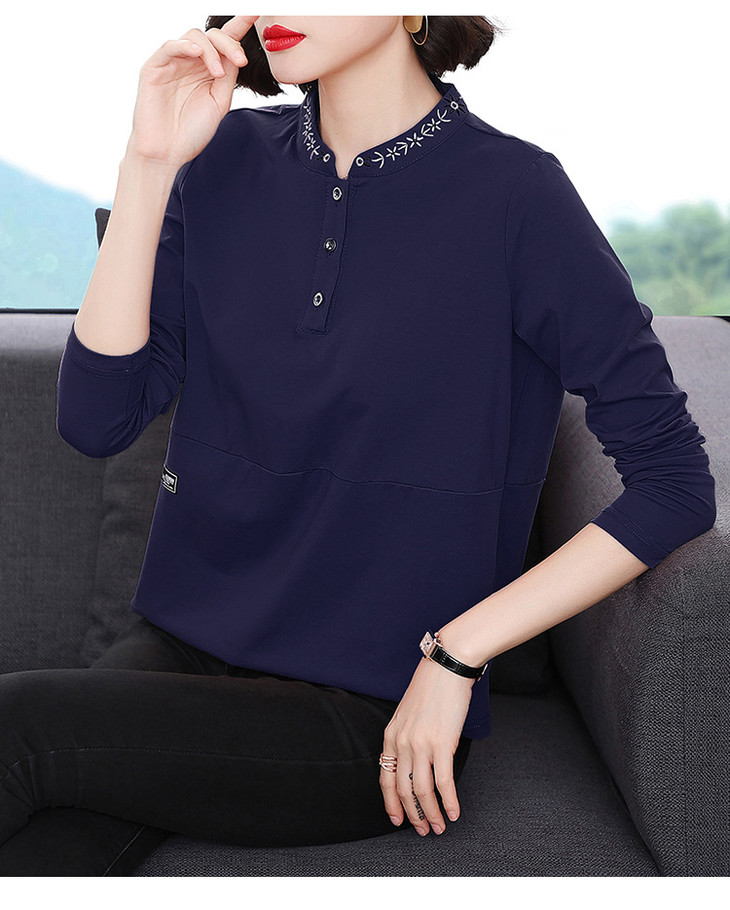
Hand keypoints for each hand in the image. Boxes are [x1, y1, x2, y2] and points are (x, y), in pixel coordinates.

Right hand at [127, 15, 259, 168]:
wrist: (167, 153)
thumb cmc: (191, 132)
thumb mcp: (219, 102)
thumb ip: (228, 77)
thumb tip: (236, 54)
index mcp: (207, 70)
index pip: (225, 42)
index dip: (240, 25)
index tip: (256, 13)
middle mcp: (190, 63)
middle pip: (213, 35)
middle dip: (230, 44)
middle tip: (240, 62)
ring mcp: (172, 63)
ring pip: (195, 37)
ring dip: (212, 51)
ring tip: (217, 75)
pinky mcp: (154, 68)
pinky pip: (171, 46)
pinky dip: (186, 46)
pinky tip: (199, 54)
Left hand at [379, 655, 474, 835]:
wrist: (447, 668)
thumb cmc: (431, 687)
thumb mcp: (408, 713)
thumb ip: (406, 737)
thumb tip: (414, 760)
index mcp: (391, 735)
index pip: (385, 778)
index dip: (391, 802)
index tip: (396, 819)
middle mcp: (402, 742)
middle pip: (403, 789)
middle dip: (413, 814)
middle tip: (423, 830)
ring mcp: (421, 744)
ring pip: (422, 791)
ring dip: (432, 813)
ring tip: (440, 826)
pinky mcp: (442, 744)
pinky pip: (444, 782)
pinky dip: (450, 801)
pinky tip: (455, 811)